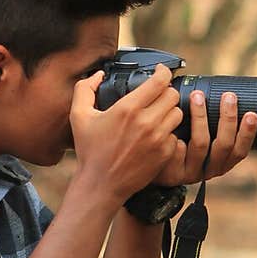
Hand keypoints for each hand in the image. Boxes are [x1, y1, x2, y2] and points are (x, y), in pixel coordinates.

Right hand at [69, 62, 183, 203]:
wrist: (100, 185)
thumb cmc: (89, 151)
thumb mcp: (79, 116)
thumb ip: (85, 89)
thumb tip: (98, 74)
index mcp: (128, 109)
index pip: (159, 81)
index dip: (163, 72)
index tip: (160, 72)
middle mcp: (146, 122)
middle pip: (173, 95)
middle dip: (166, 92)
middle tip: (158, 95)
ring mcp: (158, 139)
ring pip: (178, 114)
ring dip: (169, 111)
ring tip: (158, 114)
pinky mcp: (164, 154)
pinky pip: (175, 134)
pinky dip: (168, 132)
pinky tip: (156, 135)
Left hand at [154, 91, 256, 185]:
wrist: (153, 165)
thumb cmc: (180, 146)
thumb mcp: (200, 137)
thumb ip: (212, 124)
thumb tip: (227, 94)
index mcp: (221, 162)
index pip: (240, 151)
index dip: (248, 134)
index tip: (252, 114)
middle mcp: (209, 169)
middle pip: (224, 146)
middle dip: (228, 118)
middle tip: (229, 97)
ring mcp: (191, 172)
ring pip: (201, 144)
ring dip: (201, 117)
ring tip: (197, 96)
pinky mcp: (174, 172)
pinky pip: (178, 149)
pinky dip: (178, 133)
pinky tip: (175, 123)